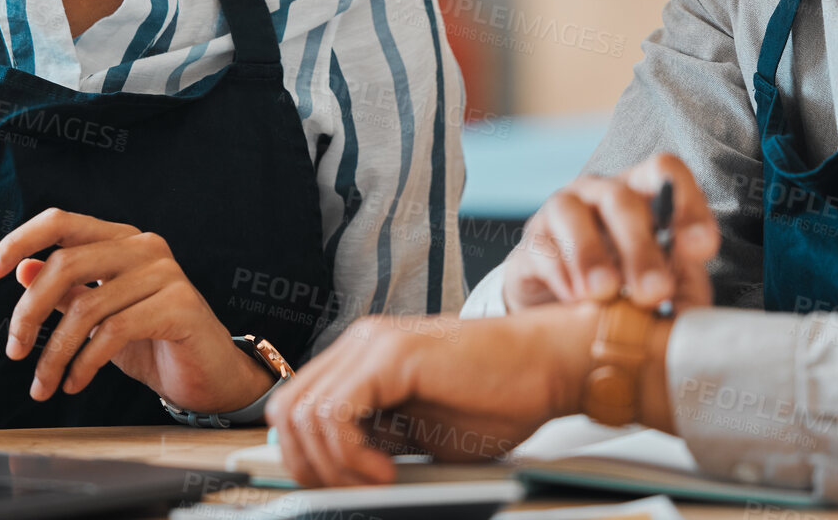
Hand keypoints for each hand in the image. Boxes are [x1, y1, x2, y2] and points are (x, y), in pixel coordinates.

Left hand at [0, 208, 273, 411]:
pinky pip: (113, 331)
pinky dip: (84, 363)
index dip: (19, 241)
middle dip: (28, 312)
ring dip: (54, 354)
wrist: (208, 374)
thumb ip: (66, 291)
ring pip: (86, 306)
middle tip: (15, 351)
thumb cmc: (152, 341)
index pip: (60, 221)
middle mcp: (144, 247)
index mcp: (121, 239)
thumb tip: (21, 268)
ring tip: (42, 385)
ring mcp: (166, 273)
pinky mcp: (179, 306)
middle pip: (66, 263)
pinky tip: (74, 383)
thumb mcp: (99, 315)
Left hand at [266, 305, 604, 486]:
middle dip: (308, 467)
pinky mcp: (393, 355)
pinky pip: (335, 414)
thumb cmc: (500, 397)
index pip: (297, 409)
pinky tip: (387, 470)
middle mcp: (360, 344)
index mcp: (362, 359)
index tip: (336, 491)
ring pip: (303, 414)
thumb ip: (376, 441)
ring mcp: (373, 344)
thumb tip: (335, 476)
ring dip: (332, 466)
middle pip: (288, 412)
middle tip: (351, 492)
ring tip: (376, 482)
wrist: (549, 365)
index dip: (304, 459)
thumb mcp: (423, 432)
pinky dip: (350, 454)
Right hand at [501, 153, 718, 312]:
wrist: (566, 312)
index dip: (686, 203)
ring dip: (591, 255)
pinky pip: (541, 247)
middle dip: (640, 247)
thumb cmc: (629, 292)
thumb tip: (694, 317)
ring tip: (605, 293)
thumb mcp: (666, 290)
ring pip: (573, 214)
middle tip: (654, 292)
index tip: (700, 249)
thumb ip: (684, 292)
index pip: (665, 173)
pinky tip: (575, 299)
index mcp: (643, 194)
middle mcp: (601, 192)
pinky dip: (560, 273)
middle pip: (621, 199)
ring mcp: (561, 211)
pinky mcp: (532, 241)